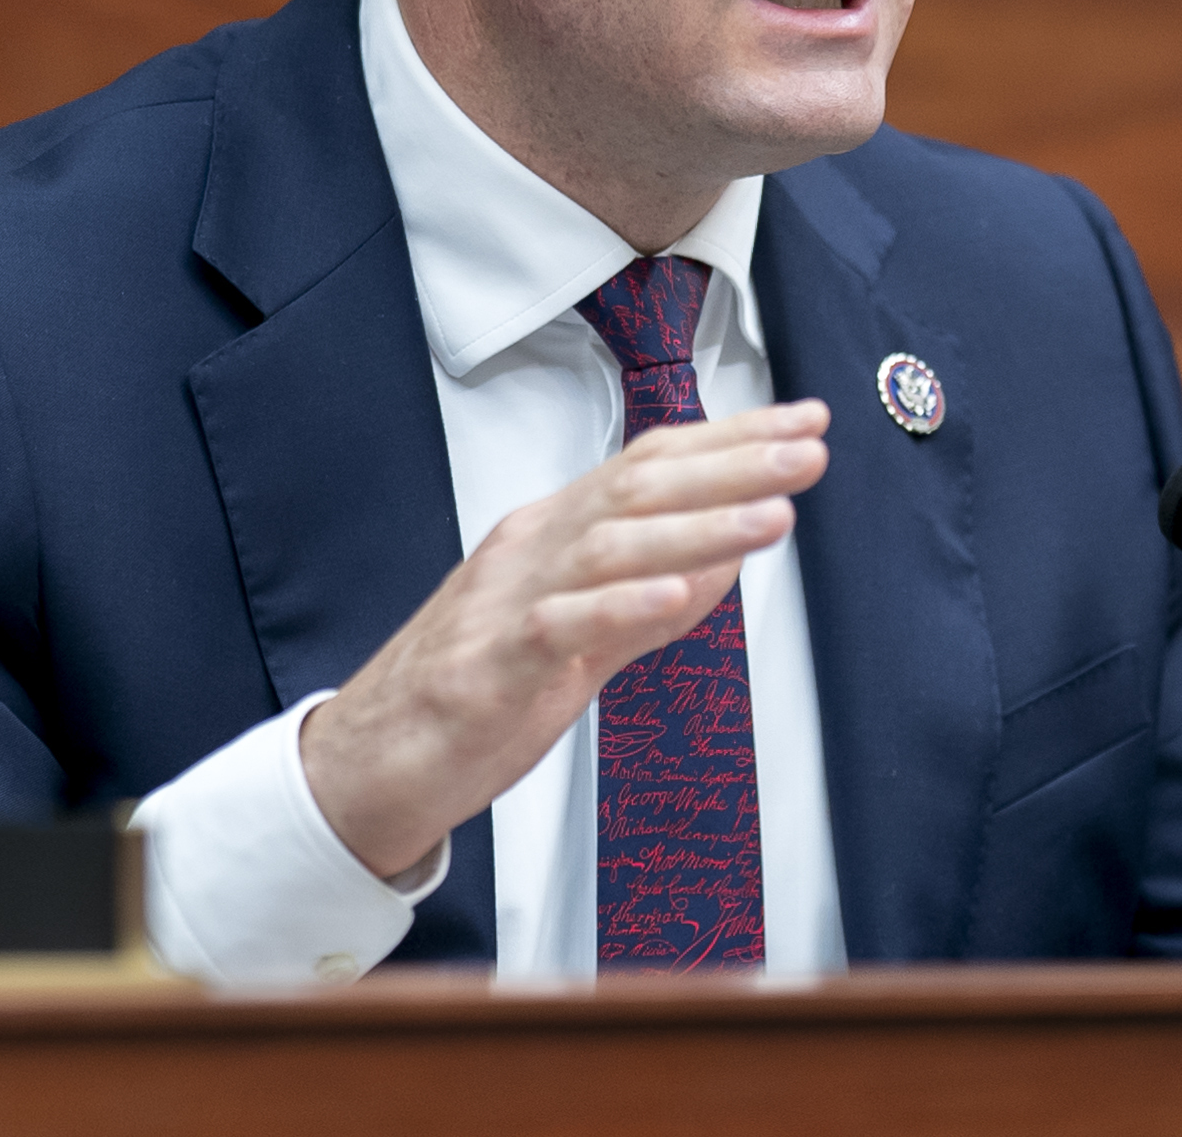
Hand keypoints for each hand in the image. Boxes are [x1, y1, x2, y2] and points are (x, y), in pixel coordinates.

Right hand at [299, 400, 830, 877]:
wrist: (373, 758)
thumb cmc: (477, 688)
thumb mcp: (579, 634)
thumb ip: (649, 598)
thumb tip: (724, 559)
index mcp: (553, 531)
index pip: (649, 463)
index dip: (729, 440)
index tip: (802, 424)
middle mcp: (532, 548)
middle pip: (639, 488)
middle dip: (732, 465)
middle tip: (808, 451)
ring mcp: (508, 601)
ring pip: (609, 545)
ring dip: (697, 528)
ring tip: (772, 516)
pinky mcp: (490, 666)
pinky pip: (559, 626)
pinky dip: (619, 608)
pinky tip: (675, 597)